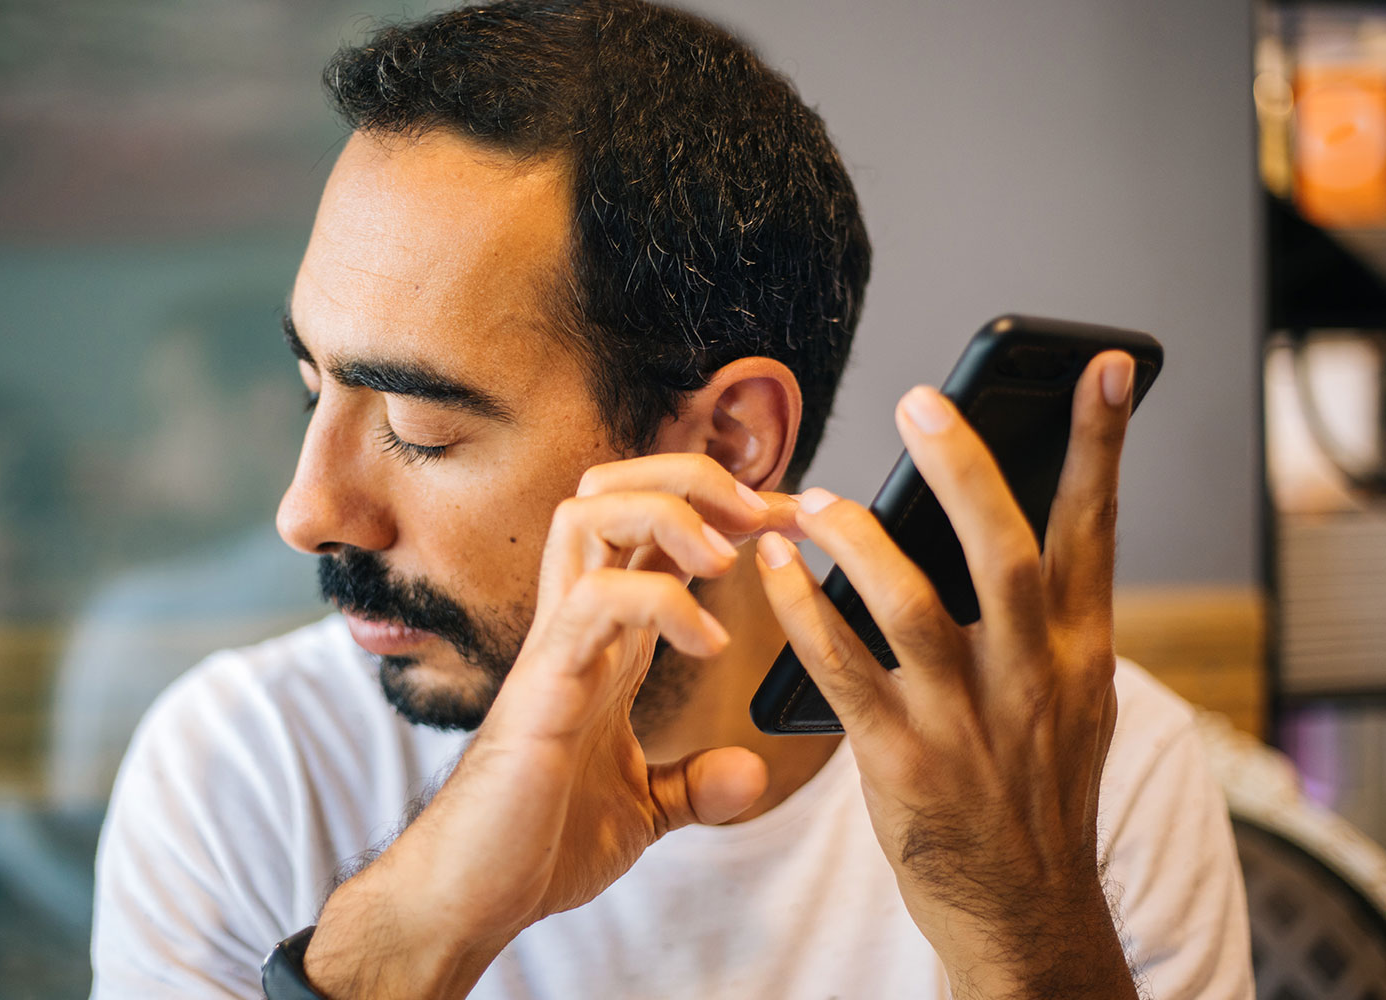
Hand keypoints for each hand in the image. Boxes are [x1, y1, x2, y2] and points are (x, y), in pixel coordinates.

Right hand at [305, 454, 791, 998]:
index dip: (722, 509)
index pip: (652, 530)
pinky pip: (596, 599)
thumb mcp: (642, 810)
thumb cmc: (537, 843)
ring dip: (671, 514)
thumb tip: (749, 772)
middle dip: (692, 477)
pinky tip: (706, 642)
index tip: (788, 522)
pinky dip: (662, 601)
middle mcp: (577, 624)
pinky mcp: (543, 684)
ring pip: (588, 514)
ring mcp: (555, 645)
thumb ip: (692, 783)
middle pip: (611, 487)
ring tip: (727, 560)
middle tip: (761, 515)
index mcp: (605, 640)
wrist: (472, 898)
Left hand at [754, 353, 1139, 999]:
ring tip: (813, 498)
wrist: (1026, 912)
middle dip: (964, 469)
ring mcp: (967, 722)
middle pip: (1002, 552)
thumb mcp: (1074, 704)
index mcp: (1080, 654)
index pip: (1096, 532)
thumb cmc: (1039, 793)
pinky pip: (841, 669)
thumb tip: (1006, 528)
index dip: (1101, 446)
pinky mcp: (902, 761)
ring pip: (912, 603)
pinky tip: (778, 569)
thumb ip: (1048, 622)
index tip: (1103, 367)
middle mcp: (1031, 680)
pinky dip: (804, 611)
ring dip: (859, 538)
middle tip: (920, 401)